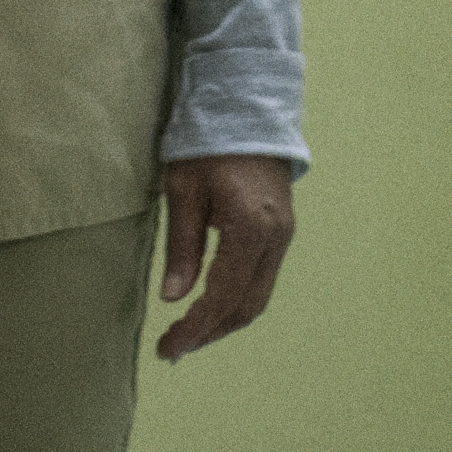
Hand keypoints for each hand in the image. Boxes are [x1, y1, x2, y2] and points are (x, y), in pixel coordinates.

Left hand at [154, 154, 294, 360]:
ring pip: (258, 296)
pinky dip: (237, 299)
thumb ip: (182, 247)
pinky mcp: (281, 229)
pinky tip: (212, 303)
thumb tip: (173, 298)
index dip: (195, 328)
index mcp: (251, 228)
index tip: (168, 348)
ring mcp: (283, 235)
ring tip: (189, 333)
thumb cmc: (208, 141)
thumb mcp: (183, 190)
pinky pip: (262, 278)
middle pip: (247, 306)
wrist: (247, 103)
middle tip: (174, 347)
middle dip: (210, 332)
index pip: (223, 296)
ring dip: (225, 320)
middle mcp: (276, 238)